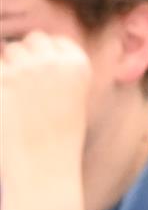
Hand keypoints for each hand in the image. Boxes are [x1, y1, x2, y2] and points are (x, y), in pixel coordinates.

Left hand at [0, 32, 95, 186]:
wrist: (42, 168)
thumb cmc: (55, 139)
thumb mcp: (69, 99)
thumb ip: (53, 71)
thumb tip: (16, 48)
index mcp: (77, 65)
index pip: (55, 41)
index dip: (45, 58)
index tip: (42, 83)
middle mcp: (53, 62)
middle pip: (31, 41)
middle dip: (25, 59)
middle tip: (24, 91)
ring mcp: (24, 70)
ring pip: (9, 50)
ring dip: (8, 68)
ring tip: (13, 99)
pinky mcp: (0, 80)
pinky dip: (0, 83)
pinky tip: (6, 101)